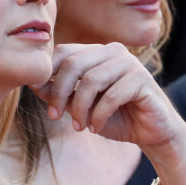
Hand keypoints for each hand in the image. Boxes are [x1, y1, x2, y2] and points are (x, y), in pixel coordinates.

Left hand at [30, 42, 185, 150]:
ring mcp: (129, 62)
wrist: (152, 133)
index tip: (36, 93)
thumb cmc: (114, 117)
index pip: (64, 52)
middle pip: (74, 63)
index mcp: (96, 52)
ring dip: (80, 107)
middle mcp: (112, 51)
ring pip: (91, 80)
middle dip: (59, 91)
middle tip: (53, 115)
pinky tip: (95, 128)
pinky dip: (99, 115)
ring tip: (78, 126)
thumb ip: (60, 93)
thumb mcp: (81, 106)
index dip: (47, 72)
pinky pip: (111, 96)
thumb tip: (33, 84)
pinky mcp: (142, 79)